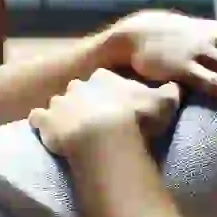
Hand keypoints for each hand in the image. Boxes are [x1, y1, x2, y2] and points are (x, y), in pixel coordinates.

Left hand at [28, 69, 181, 160]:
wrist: (104, 138)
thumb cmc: (136, 119)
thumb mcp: (165, 102)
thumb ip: (171, 91)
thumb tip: (178, 84)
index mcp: (104, 78)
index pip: (104, 79)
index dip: (109, 92)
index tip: (116, 105)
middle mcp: (78, 84)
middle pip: (79, 89)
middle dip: (84, 101)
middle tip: (96, 120)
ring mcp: (59, 102)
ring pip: (58, 104)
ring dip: (63, 114)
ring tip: (73, 132)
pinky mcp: (45, 121)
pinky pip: (37, 119)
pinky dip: (41, 125)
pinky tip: (50, 135)